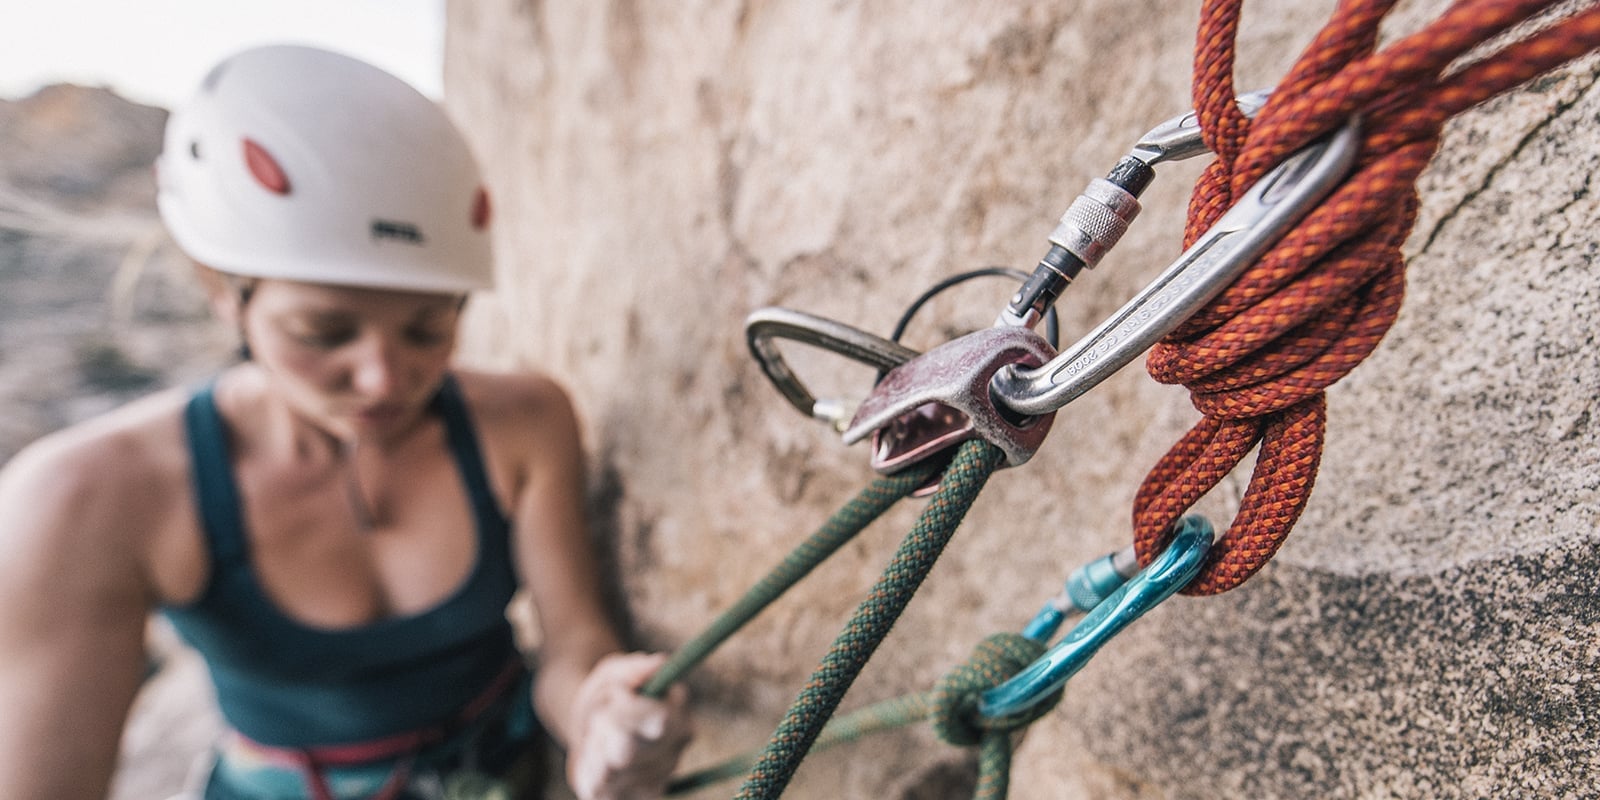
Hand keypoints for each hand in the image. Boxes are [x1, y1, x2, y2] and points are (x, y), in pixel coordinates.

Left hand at [566, 652, 691, 799]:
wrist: (592, 729)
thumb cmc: (608, 697)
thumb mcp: (614, 673)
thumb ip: (633, 668)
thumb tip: (659, 663)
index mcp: (679, 717)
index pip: (659, 718)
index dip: (627, 708)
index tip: (614, 693)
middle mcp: (674, 753)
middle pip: (626, 751)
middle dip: (603, 731)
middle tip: (601, 720)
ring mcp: (655, 782)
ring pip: (607, 770)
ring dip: (593, 749)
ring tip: (597, 738)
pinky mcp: (633, 799)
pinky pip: (598, 788)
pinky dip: (588, 770)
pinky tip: (595, 760)